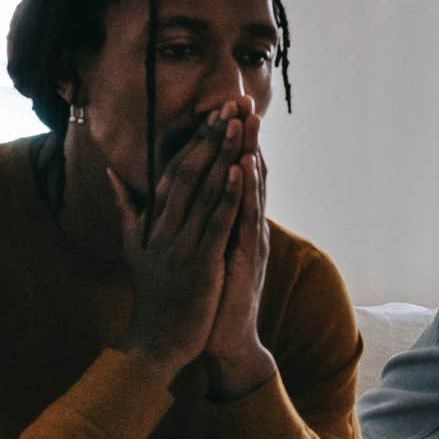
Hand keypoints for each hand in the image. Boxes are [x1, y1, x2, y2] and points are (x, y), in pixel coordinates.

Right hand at [107, 111, 244, 371]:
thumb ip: (126, 207)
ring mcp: (180, 243)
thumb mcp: (132, 245)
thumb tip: (112, 174)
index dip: (195, 139)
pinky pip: (216, 222)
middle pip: (189, 171)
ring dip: (224, 155)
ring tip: (239, 123)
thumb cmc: (153, 293)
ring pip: (205, 190)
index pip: (174, 169)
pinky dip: (230, 195)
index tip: (214, 112)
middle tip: (230, 104)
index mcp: (151, 220)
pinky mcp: (199, 262)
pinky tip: (242, 170)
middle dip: (211, 136)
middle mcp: (163, 226)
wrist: (156, 339)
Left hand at [204, 97, 275, 399]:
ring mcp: (249, 239)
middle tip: (243, 100)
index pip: (234, 172)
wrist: (223, 338)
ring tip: (248, 120)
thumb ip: (199, 223)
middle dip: (245, 135)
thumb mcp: (202, 251)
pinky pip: (247, 218)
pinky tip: (245, 167)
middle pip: (247, 172)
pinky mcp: (247, 256)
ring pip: (251, 189)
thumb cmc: (210, 296)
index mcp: (232, 222)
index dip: (231, 140)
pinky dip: (246, 191)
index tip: (226, 108)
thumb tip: (187, 197)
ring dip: (250, 152)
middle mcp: (245, 225)